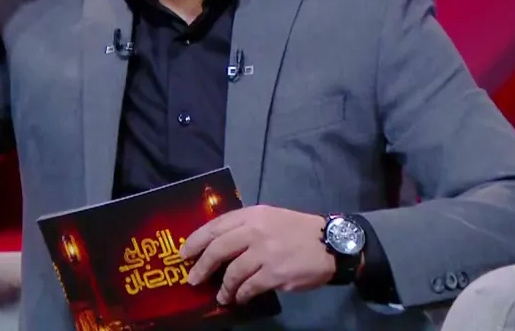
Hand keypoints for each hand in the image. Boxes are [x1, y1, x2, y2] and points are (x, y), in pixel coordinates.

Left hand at [181, 205, 334, 305]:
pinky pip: (249, 288)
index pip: (216, 226)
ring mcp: (265, 253)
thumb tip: (217, 245)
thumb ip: (245, 227)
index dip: (196, 240)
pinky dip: (241, 295)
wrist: (330, 244)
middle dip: (202, 266)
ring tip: (221, 295)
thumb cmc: (297, 230)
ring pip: (232, 272)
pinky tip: (240, 298)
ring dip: (223, 287)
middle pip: (218, 249)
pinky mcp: (275, 273)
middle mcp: (256, 231)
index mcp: (253, 215)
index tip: (184, 253)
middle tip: (192, 279)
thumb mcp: (270, 218)